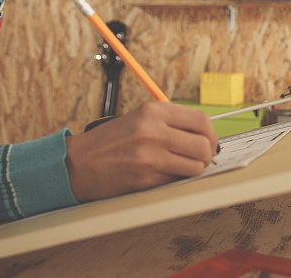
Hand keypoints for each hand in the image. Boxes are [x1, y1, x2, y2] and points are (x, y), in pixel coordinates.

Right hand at [65, 102, 218, 201]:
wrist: (79, 163)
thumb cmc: (110, 141)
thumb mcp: (140, 118)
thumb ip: (170, 122)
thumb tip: (204, 135)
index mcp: (153, 111)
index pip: (201, 120)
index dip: (211, 134)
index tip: (210, 142)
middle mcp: (153, 130)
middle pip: (204, 144)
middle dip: (207, 155)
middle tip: (200, 159)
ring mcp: (150, 155)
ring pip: (196, 166)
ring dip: (194, 170)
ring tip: (182, 168)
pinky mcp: (146, 178)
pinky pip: (178, 180)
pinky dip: (177, 180)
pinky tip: (164, 175)